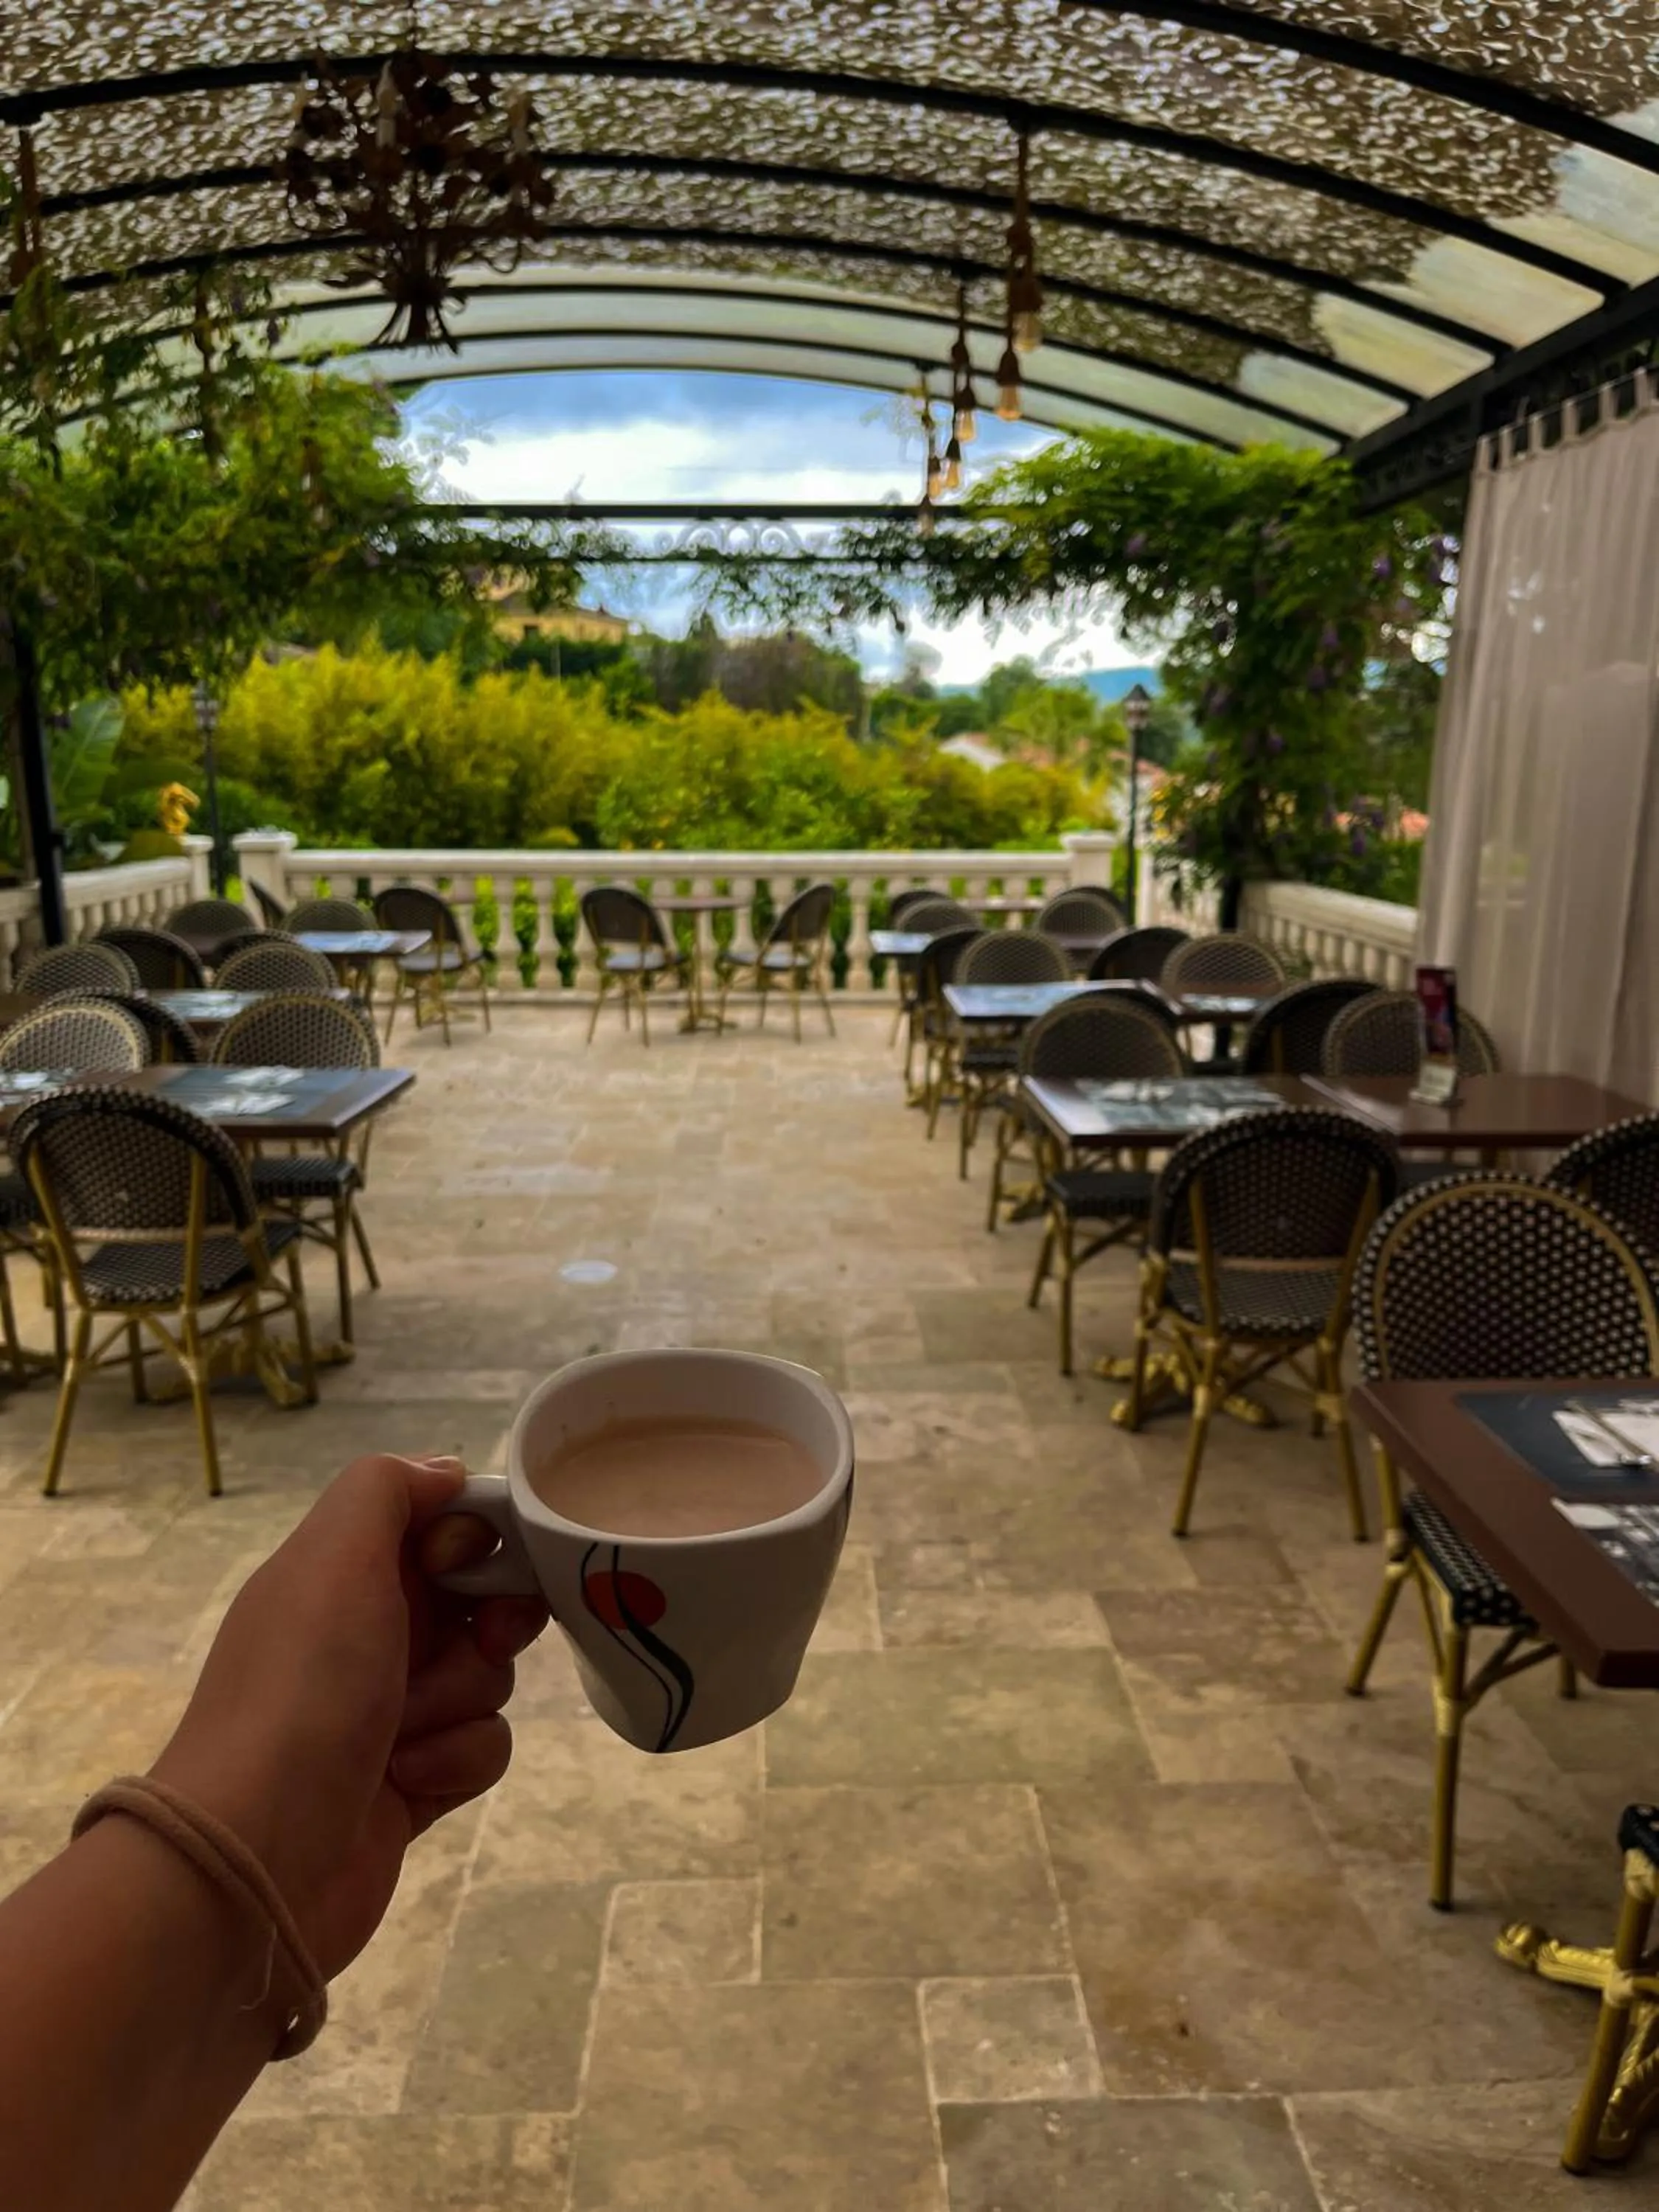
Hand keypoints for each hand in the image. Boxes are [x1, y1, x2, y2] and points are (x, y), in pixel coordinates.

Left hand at [148, 1455, 547, 1984]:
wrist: (259, 1856)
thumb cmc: (303, 1691)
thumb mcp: (332, 1559)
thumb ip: (388, 1490)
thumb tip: (449, 1473)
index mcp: (340, 1575)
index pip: (440, 1526)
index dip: (474, 1537)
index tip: (467, 1562)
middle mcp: (365, 1636)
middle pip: (479, 1599)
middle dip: (491, 1620)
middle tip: (483, 1638)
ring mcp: (391, 1713)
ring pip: (489, 1676)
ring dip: (461, 1699)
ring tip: (407, 1733)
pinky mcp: (418, 1783)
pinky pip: (485, 1747)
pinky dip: (459, 1760)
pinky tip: (410, 1780)